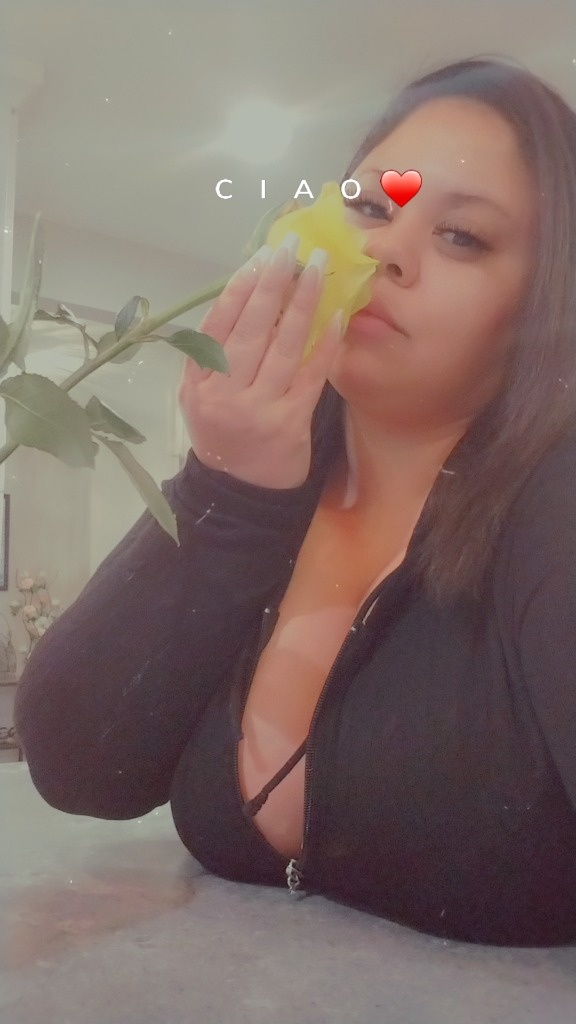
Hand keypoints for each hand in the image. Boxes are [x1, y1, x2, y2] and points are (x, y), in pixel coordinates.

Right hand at [178, 233, 343, 488]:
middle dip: (273, 284)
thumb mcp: (200, 397)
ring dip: (303, 303)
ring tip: (318, 269)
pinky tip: (336, 315)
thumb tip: (244, 294)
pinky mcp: (291, 422)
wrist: (242, 490)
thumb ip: (210, 355)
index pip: (218, 326)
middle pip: (252, 330)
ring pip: (283, 346)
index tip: (260, 259)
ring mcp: (260, 410)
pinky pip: (311, 374)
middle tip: (292, 248)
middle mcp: (225, 395)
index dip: (240, 289)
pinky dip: (324, 343)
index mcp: (198, 384)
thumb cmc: (223, 434)